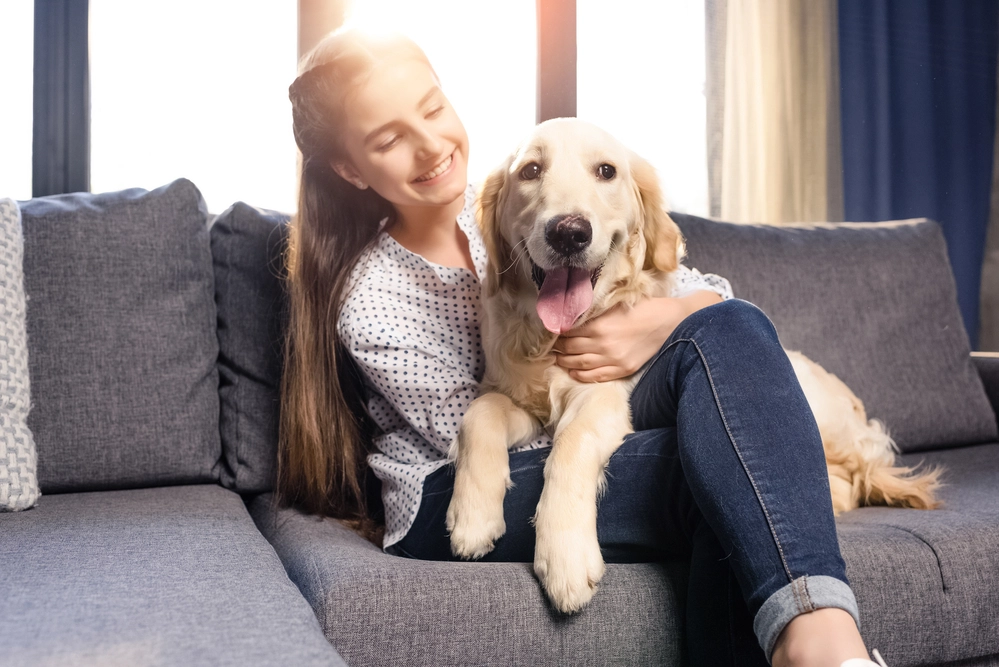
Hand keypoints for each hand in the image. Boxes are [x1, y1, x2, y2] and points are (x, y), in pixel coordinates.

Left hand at [552, 290, 722, 382]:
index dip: (557, 332)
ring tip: (557, 358)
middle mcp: (603, 344)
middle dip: (558, 347)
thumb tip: (571, 315)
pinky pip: (595, 376)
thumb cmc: (644, 308)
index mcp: (599, 325)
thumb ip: (594, 312)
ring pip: (579, 364)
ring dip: (564, 361)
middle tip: (550, 345)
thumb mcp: (615, 304)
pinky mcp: (622, 369)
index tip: (550, 331)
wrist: (670, 322)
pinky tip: (572, 371)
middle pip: (570, 349)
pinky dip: (580, 375)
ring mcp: (613, 360)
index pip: (568, 332)